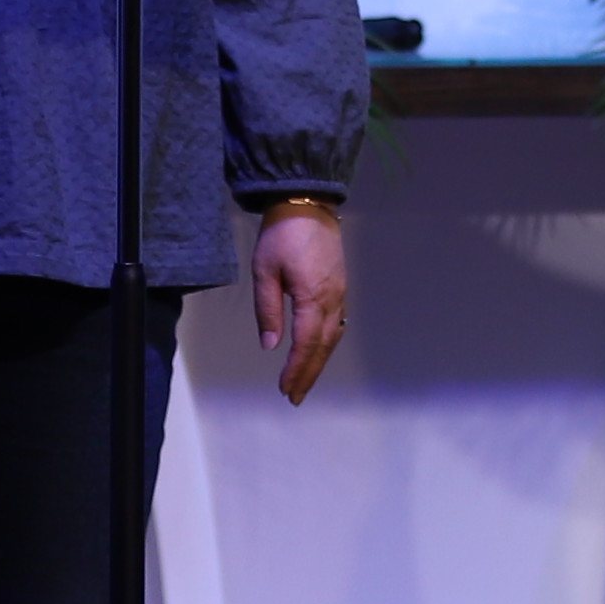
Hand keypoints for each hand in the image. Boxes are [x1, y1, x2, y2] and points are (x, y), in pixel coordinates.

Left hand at [250, 201, 350, 402]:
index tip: (285, 389)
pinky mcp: (340, 287)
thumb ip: (268, 309)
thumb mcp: (264, 271)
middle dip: (309, 373)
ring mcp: (340, 294)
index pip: (306, 343)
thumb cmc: (281, 236)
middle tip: (296, 398)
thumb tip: (271, 345)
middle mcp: (332, 299)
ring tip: (305, 382)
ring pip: (333, 337)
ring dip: (319, 362)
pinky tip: (317, 352)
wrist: (308, 205)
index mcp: (313, 296)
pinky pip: (336, 324)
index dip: (296, 368)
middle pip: (324, 346)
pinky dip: (326, 345)